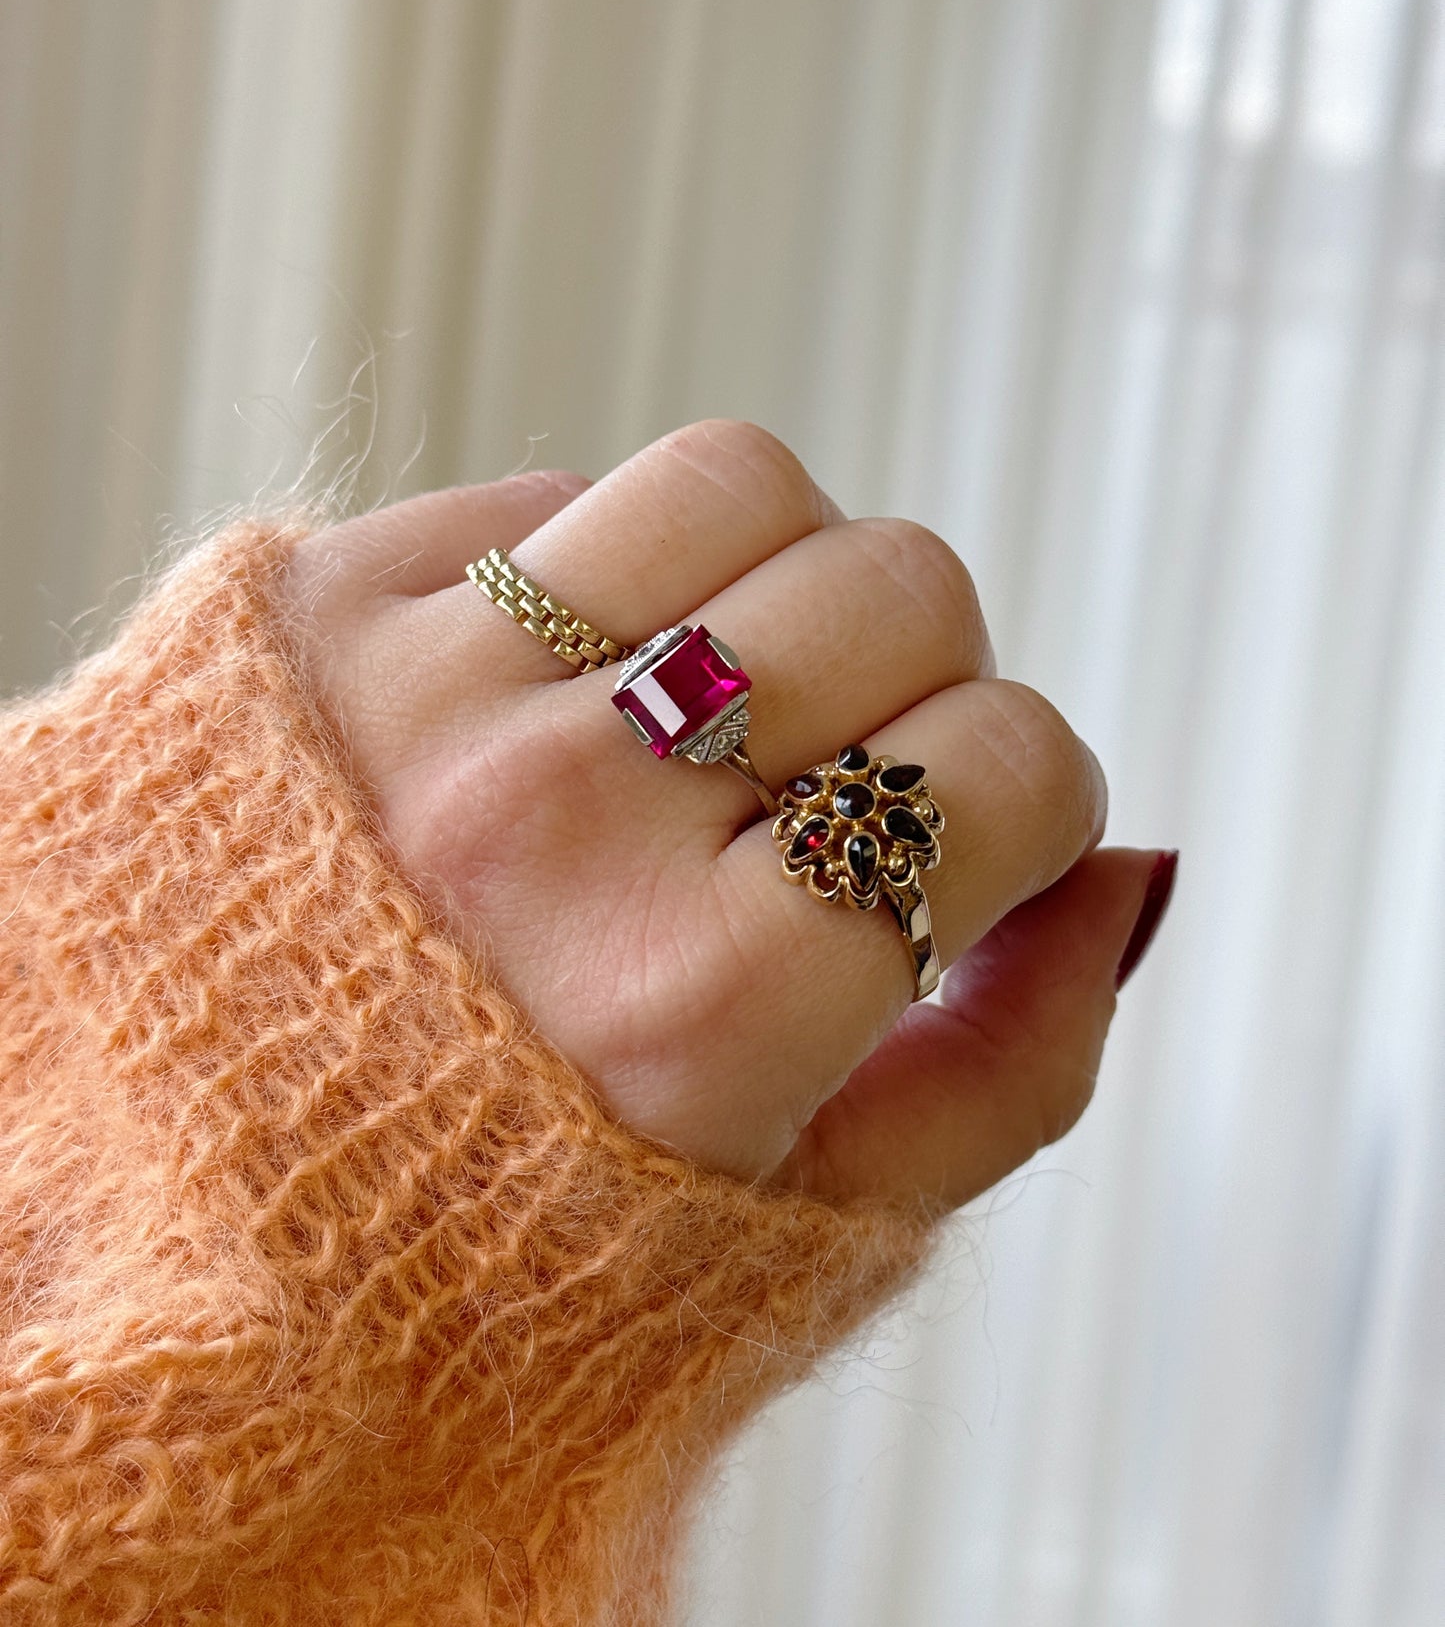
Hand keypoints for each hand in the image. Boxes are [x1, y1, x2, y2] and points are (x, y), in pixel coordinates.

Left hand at [281, 421, 1174, 1213]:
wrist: (194, 1181)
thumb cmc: (511, 1224)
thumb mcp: (792, 1230)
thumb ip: (1004, 1072)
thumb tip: (1127, 877)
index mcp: (700, 1006)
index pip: (1007, 765)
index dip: (1028, 800)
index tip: (967, 838)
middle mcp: (559, 827)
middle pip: (901, 586)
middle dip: (924, 675)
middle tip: (842, 765)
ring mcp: (429, 693)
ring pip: (744, 480)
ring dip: (779, 574)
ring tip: (723, 686)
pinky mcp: (325, 607)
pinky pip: (561, 496)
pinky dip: (607, 577)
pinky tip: (569, 693)